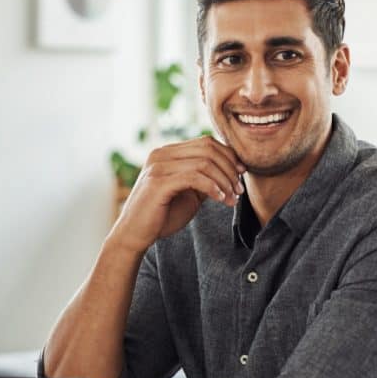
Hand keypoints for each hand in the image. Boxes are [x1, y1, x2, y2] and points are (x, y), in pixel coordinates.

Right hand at [111, 137, 245, 253]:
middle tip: (239, 189)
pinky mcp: (158, 182)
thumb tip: (231, 171)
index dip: (228, 156)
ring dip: (224, 181)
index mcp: (168, 152)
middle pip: (208, 148)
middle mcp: (161, 153)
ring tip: (232, 198)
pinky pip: (194, 177)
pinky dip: (212, 187)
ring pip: (204, 162)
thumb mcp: (189, 194)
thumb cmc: (161, 216)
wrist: (134, 235)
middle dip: (229, 168)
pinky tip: (221, 199)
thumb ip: (205, 179)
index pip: (206, 143)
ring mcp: (158, 166)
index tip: (241, 174)